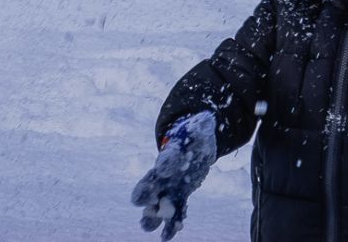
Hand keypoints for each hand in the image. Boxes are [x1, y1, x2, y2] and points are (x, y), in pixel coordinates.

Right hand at [131, 111, 217, 240]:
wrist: (195, 143)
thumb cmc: (195, 133)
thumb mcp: (199, 127)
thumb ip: (200, 125)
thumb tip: (205, 118)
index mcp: (169, 154)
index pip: (164, 161)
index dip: (165, 163)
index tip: (163, 169)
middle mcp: (164, 173)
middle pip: (151, 185)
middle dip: (146, 194)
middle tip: (143, 203)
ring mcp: (170, 187)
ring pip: (158, 203)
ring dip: (153, 215)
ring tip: (147, 226)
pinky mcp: (181, 196)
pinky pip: (175, 213)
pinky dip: (171, 225)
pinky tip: (166, 237)